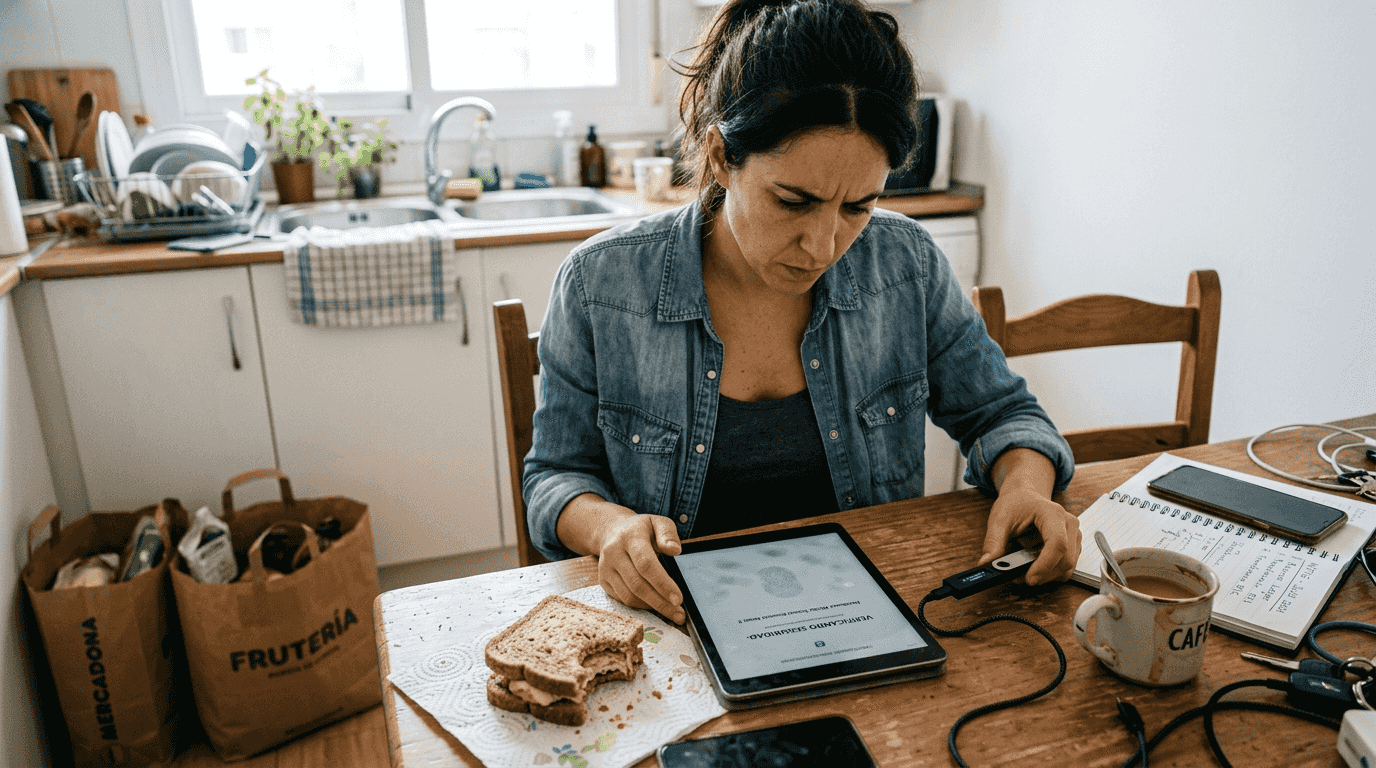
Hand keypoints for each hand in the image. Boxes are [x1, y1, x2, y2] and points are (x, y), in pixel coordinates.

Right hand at [591, 509, 685, 623]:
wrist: (611, 531)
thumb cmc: (641, 529)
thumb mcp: (657, 523)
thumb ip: (668, 534)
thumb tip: (675, 550)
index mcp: (630, 537)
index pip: (645, 564)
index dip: (662, 584)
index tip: (678, 598)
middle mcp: (614, 553)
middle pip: (637, 584)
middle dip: (660, 602)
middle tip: (679, 613)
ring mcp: (606, 568)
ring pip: (628, 595)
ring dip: (651, 607)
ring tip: (671, 611)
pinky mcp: (603, 580)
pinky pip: (622, 599)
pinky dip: (640, 606)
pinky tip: (654, 605)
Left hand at [978, 487, 1080, 584]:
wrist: (1025, 497)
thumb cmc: (1016, 504)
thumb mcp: (999, 518)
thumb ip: (994, 541)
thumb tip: (987, 562)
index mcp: (1052, 513)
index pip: (1057, 543)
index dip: (1045, 565)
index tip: (1029, 578)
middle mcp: (1069, 524)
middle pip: (1066, 560)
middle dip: (1044, 575)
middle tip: (1020, 578)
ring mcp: (1074, 535)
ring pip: (1068, 568)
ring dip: (1047, 576)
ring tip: (1025, 572)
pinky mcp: (1074, 546)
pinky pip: (1066, 568)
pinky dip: (1051, 573)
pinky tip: (1035, 566)